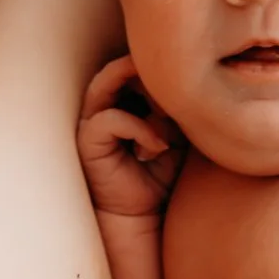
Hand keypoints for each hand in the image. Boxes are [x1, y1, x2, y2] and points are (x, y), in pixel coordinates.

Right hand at [78, 56, 183, 218]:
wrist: (142, 215)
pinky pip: (110, 118)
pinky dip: (139, 128)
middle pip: (121, 64)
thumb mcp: (177, 134)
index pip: (135, 63)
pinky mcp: (87, 140)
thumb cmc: (159, 173)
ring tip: (169, 112)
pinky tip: (158, 147)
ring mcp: (91, 119)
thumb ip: (178, 108)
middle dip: (152, 75)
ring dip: (143, 92)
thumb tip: (189, 86)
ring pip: (108, 80)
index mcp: (121, 96)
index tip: (190, 86)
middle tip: (182, 95)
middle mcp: (102, 103)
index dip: (161, 69)